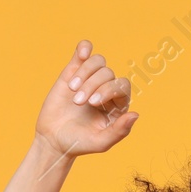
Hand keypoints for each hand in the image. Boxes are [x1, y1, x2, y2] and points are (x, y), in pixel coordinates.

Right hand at [33, 39, 138, 159]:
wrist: (54, 139)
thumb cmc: (80, 143)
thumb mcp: (101, 142)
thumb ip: (120, 131)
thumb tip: (136, 114)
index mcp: (118, 104)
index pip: (122, 85)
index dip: (109, 89)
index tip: (92, 102)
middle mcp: (106, 89)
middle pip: (108, 73)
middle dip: (93, 85)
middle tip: (78, 102)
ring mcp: (90, 78)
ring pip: (97, 62)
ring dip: (85, 73)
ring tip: (73, 89)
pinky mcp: (73, 71)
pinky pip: (84, 52)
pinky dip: (85, 48)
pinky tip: (82, 54)